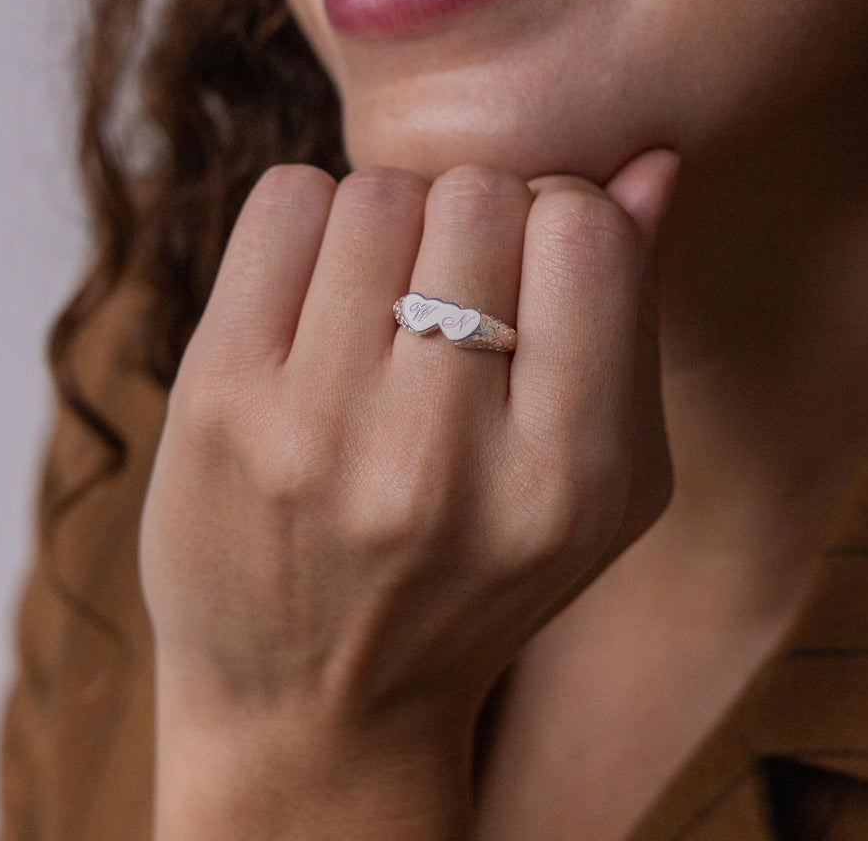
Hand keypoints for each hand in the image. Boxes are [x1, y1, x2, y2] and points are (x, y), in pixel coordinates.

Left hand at [140, 152, 676, 838]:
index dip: (567, 218)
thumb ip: (633, 321)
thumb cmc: (480, 583)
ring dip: (398, 221)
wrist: (314, 705)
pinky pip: (288, 202)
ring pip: (382, 191)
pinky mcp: (216, 400)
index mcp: (566, 481)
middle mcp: (439, 459)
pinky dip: (315, 221)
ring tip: (388, 300)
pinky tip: (321, 296)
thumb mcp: (603, 491)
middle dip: (479, 220)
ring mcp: (315, 430)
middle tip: (456, 289)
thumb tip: (650, 162)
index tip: (536, 266)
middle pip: (481, 196)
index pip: (585, 231)